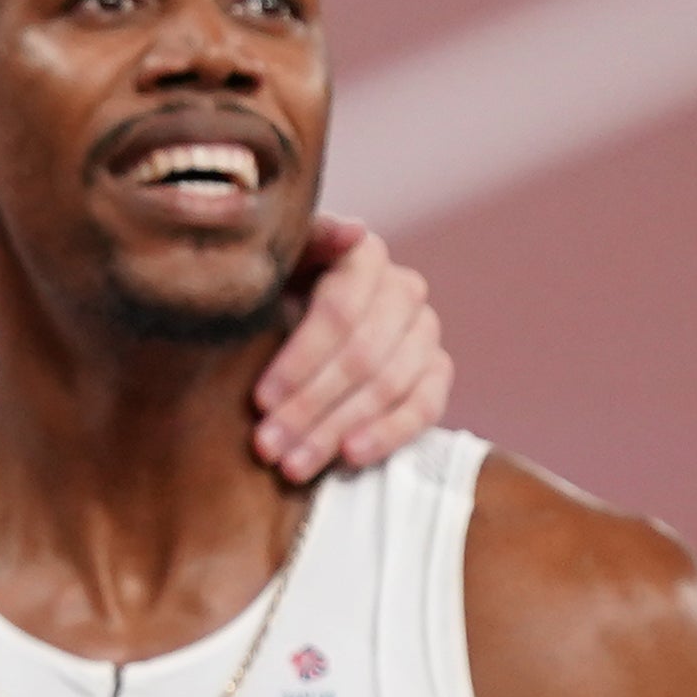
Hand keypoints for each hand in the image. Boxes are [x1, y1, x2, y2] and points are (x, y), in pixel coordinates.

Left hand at [252, 216, 453, 478]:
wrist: (290, 319)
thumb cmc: (272, 293)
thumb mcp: (274, 267)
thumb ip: (305, 245)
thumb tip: (353, 231)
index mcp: (363, 256)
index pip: (339, 312)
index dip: (299, 360)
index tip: (260, 400)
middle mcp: (403, 289)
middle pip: (363, 356)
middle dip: (309, 406)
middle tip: (267, 446)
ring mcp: (425, 331)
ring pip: (389, 386)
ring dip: (337, 430)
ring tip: (292, 465)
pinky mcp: (437, 371)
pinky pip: (425, 407)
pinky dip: (386, 435)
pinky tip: (349, 457)